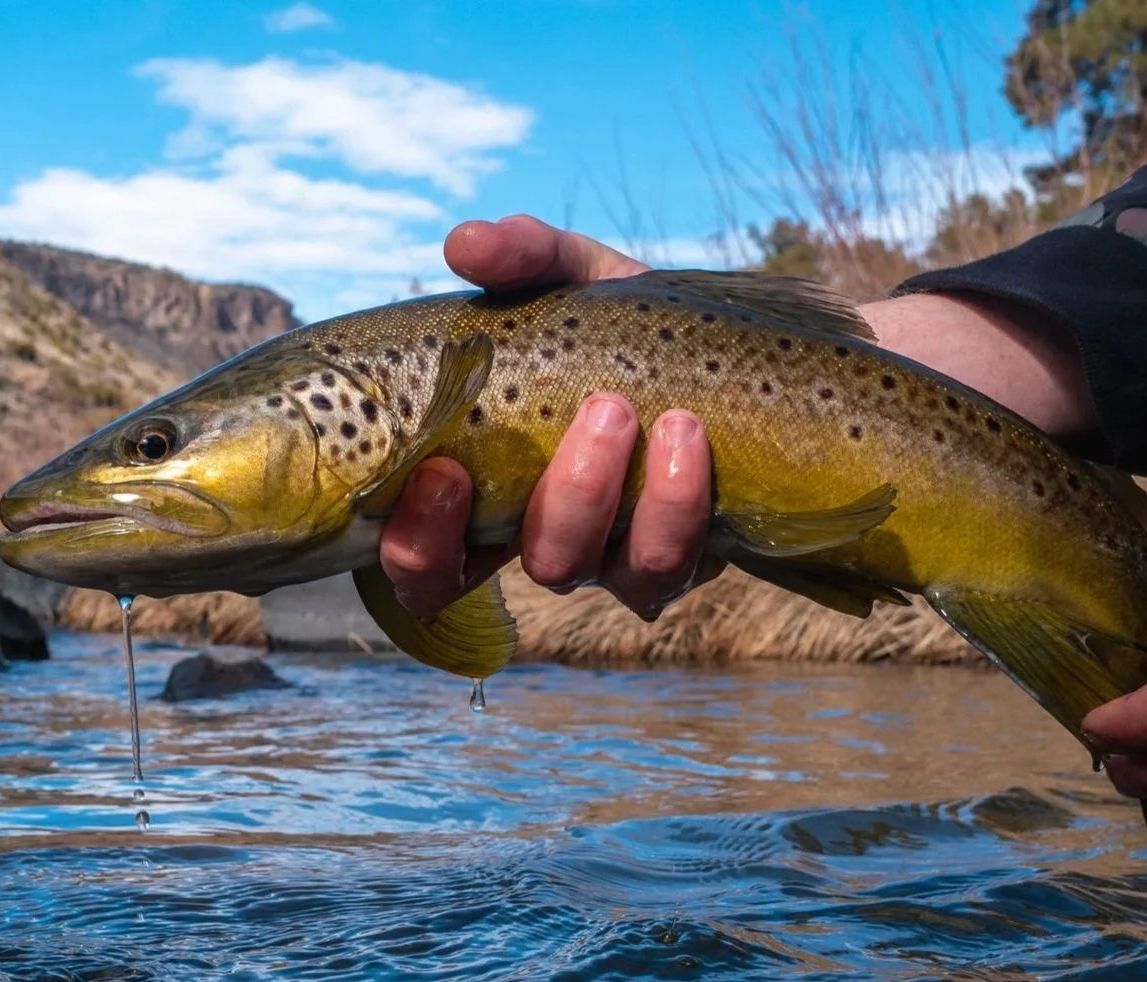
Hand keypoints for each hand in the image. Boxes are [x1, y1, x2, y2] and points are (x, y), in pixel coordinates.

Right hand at [380, 215, 723, 619]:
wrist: (728, 342)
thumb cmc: (620, 322)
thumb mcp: (571, 278)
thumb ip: (521, 258)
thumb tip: (466, 244)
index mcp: (488, 491)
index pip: (426, 561)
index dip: (418, 544)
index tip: (442, 473)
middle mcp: (546, 537)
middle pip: (522, 569)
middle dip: (560, 501)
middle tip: (599, 411)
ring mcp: (612, 558)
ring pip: (596, 572)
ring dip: (611, 497)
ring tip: (644, 412)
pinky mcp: (680, 560)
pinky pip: (667, 568)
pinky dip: (678, 501)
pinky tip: (690, 433)